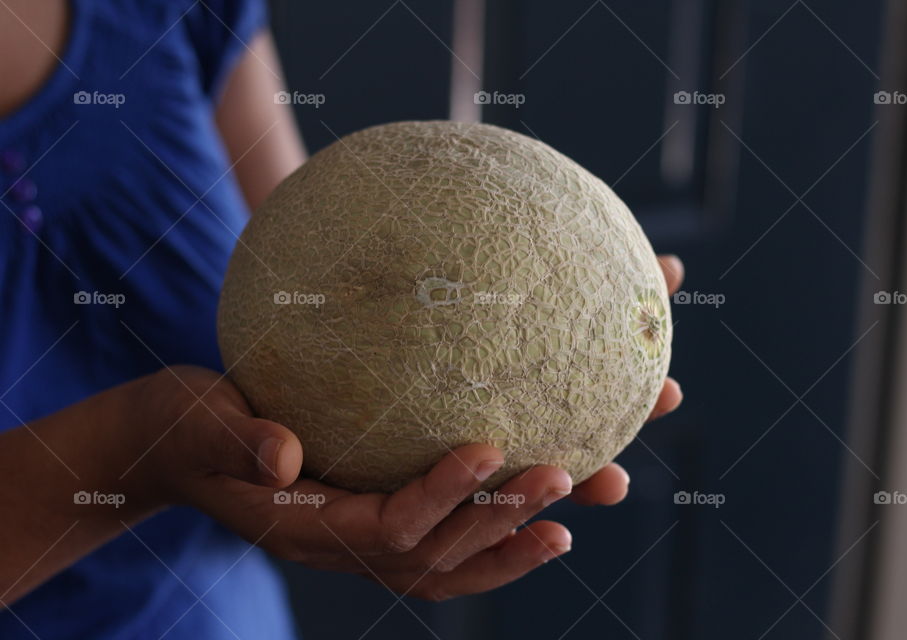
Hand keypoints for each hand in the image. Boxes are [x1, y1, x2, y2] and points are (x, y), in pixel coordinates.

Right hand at [131, 254, 683, 600]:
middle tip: (568, 475)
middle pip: (436, 550)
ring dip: (518, 533)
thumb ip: (236, 440)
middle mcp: (343, 543)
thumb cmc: (185, 427)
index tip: (489, 448)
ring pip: (451, 558)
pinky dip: (497, 537)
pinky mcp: (375, 514)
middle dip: (503, 517)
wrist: (174, 447)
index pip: (385, 526)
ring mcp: (362, 537)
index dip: (440, 494)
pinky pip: (444, 543)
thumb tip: (281, 454)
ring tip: (587, 498)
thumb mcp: (200, 424)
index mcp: (304, 523)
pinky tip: (547, 512)